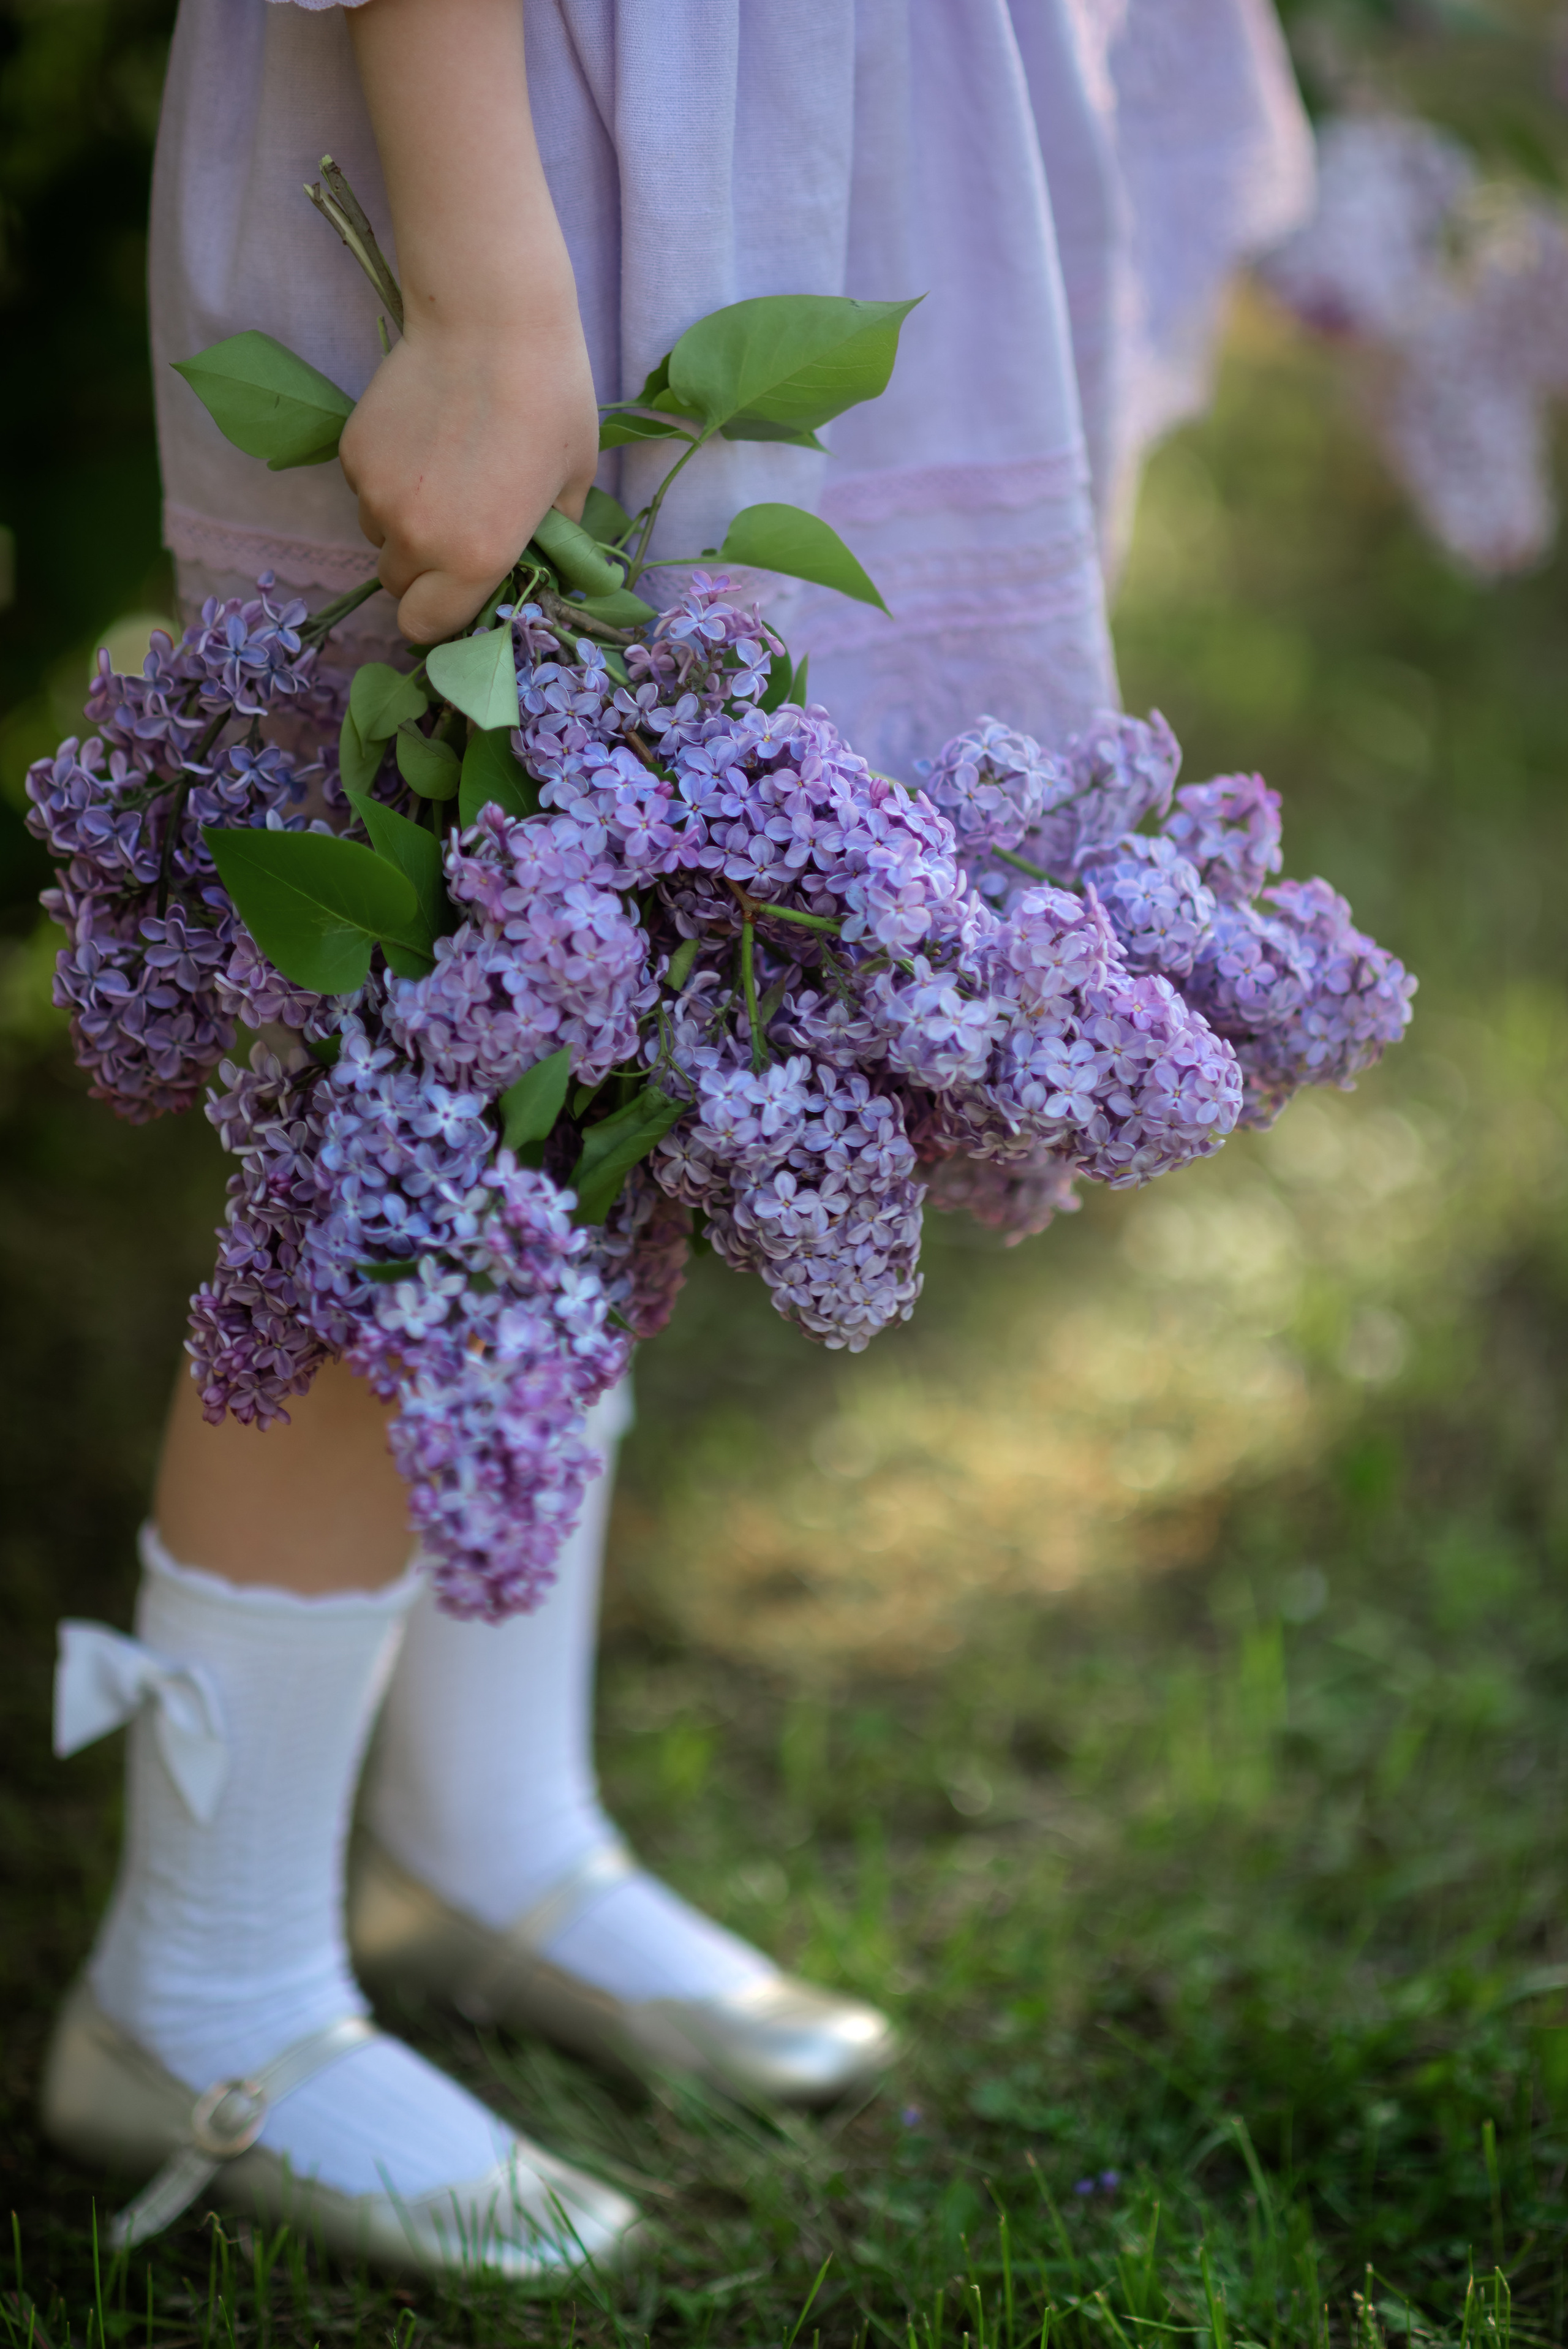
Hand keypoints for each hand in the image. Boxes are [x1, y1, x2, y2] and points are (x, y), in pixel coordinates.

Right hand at [341, 0, 599, 642]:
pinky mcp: (353, 452)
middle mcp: (416, 538)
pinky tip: (423, 439)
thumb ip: (549, 539)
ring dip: (405, 527)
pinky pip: (364, 491)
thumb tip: (537, 565)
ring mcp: (375, 494)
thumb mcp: (572, 481)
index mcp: (474, 559)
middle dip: (426, 574)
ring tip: (445, 476)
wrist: (491, 316)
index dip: (445, 620)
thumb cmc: (550, 399)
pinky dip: (387, 481)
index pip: (429, 628)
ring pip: (380, 537)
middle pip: (400, 587)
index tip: (465, 596)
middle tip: (460, 533)